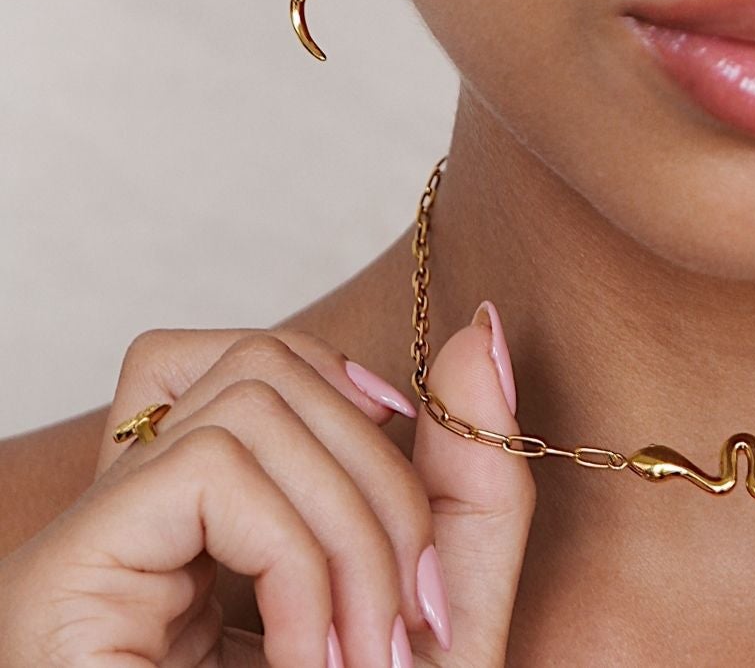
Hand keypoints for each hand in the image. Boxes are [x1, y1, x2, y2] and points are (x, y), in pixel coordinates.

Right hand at [0, 306, 532, 665]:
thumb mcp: (438, 602)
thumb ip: (469, 473)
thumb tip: (484, 324)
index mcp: (218, 518)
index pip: (262, 358)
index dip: (352, 390)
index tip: (414, 502)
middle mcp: (145, 515)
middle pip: (271, 366)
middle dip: (384, 480)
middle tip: (407, 623)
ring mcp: (97, 538)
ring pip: (250, 401)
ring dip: (348, 526)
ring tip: (360, 654)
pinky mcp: (66, 571)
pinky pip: (212, 469)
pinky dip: (297, 559)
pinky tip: (309, 662)